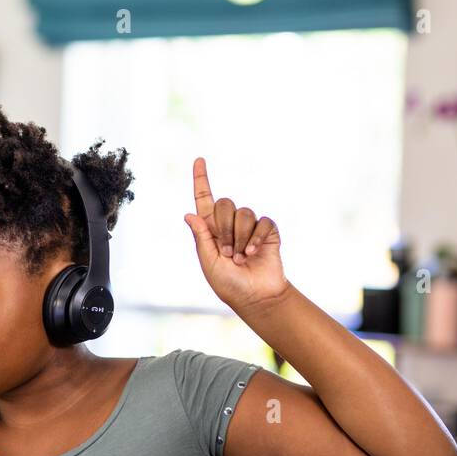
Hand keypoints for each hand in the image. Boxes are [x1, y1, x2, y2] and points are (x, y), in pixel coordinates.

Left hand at [183, 157, 289, 311]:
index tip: (199, 160)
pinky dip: (256, 239)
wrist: (256, 296)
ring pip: (244, 213)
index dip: (201, 179)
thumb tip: (188, 214)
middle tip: (226, 252)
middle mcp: (229, 224)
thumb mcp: (208, 263)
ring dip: (240, 238)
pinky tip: (253, 253)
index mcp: (210, 229)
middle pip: (224, 203)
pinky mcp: (268, 231)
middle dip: (224, 228)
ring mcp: (249, 226)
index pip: (204, 199)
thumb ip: (201, 238)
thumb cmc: (229, 283)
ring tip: (239, 257)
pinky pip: (262, 222)